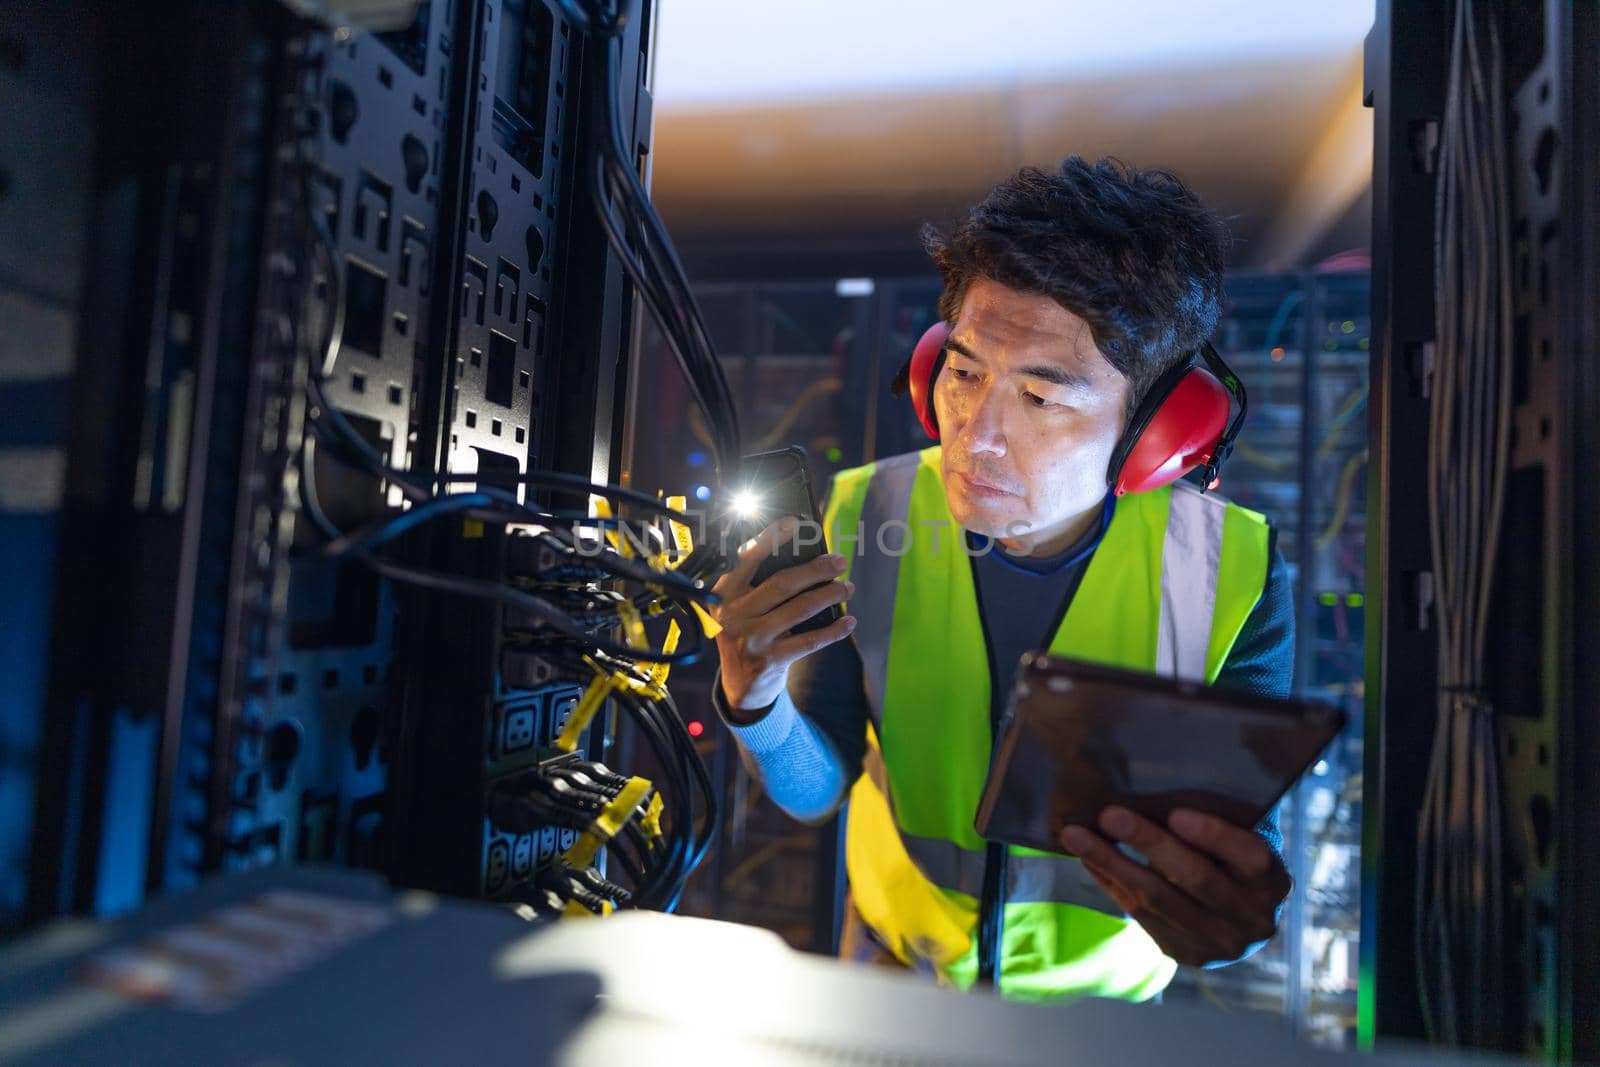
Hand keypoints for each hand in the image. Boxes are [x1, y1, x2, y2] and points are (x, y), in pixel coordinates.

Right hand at [710, 515, 855, 713]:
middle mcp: (734, 614)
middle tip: (839, 561)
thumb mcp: (743, 608)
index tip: (794, 522)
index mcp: (725, 593)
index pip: (747, 558)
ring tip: (848, 587)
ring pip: (801, 609)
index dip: (771, 538)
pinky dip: (834, 630)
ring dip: (830, 595)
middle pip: (783, 583)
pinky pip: (811, 641)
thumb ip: (761, 585)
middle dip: (817, 569)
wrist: (741, 686)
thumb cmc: (749, 633)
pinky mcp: (770, 661)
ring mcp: (751, 639)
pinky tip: (849, 621)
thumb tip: (807, 560)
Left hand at [1060, 806, 1289, 967]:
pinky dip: (1111, 883)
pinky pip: (1141, 915)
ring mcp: (1220, 944)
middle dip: (1149, 843)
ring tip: (1077, 835)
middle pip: (1196, 878)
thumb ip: (1202, 818)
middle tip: (1110, 814)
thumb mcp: (1233, 833)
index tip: (1176, 814)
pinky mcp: (1187, 954)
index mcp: (1272, 880)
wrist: (1236, 916)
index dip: (1214, 835)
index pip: (1249, 855)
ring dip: (1112, 863)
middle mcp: (1253, 918)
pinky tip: (1088, 858)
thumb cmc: (1228, 855)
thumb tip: (1140, 796)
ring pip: (1159, 899)